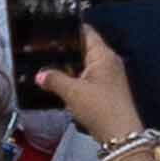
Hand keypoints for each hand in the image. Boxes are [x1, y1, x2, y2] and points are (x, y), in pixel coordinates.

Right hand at [36, 25, 141, 143]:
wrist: (119, 133)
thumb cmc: (99, 107)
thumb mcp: (72, 92)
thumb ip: (54, 79)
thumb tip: (40, 75)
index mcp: (104, 55)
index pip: (87, 33)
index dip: (70, 29)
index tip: (51, 27)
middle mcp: (109, 62)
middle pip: (84, 49)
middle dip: (64, 50)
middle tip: (41, 49)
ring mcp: (108, 76)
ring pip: (84, 65)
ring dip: (67, 67)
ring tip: (44, 65)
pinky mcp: (105, 89)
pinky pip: (86, 78)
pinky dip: (73, 79)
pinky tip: (58, 83)